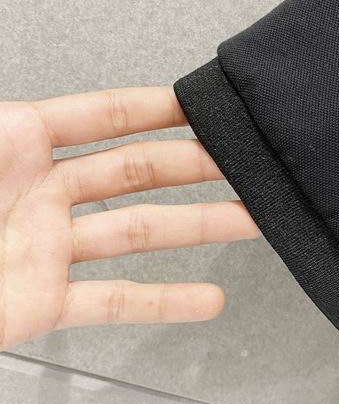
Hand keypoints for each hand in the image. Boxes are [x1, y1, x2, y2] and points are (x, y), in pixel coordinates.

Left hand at [0, 86, 259, 350]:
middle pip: (135, 171)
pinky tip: (205, 298)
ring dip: (199, 227)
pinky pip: (114, 302)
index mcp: (15, 143)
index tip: (201, 101)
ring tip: (250, 219)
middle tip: (245, 161)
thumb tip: (27, 105)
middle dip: (195, 164)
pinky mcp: (43, 302)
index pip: (101, 116)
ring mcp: (47, 247)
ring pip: (138, 233)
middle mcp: (40, 192)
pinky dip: (164, 303)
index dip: (155, 106)